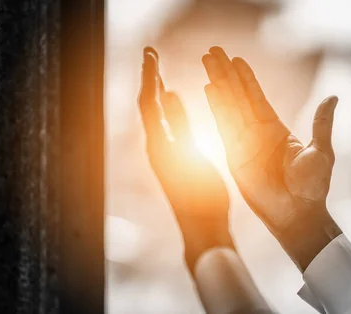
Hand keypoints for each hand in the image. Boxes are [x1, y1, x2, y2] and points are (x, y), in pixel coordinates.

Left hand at [138, 47, 232, 272]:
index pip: (149, 102)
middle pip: (147, 105)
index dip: (150, 75)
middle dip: (149, 78)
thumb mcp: (192, 157)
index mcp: (159, 144)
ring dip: (155, 92)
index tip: (151, 52)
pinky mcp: (171, 161)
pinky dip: (166, 109)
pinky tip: (172, 107)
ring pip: (154, 116)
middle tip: (150, 54)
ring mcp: (162, 154)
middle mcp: (156, 147)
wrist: (202, 228)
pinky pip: (164, 126)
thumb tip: (169, 93)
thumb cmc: (202, 197)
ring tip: (157, 74)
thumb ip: (181, 125)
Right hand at [201, 46, 341, 270]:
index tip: (235, 59)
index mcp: (276, 129)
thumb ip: (321, 124)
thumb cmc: (313, 187)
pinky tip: (208, 89)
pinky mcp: (235, 157)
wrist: (299, 214)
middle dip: (225, 73)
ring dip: (217, 84)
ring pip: (228, 107)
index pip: (256, 96)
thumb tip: (333, 96)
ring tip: (206, 62)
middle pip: (237, 96)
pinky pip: (224, 128)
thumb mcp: (321, 151)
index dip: (245, 77)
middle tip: (212, 52)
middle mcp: (257, 132)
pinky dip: (216, 108)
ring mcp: (244, 143)